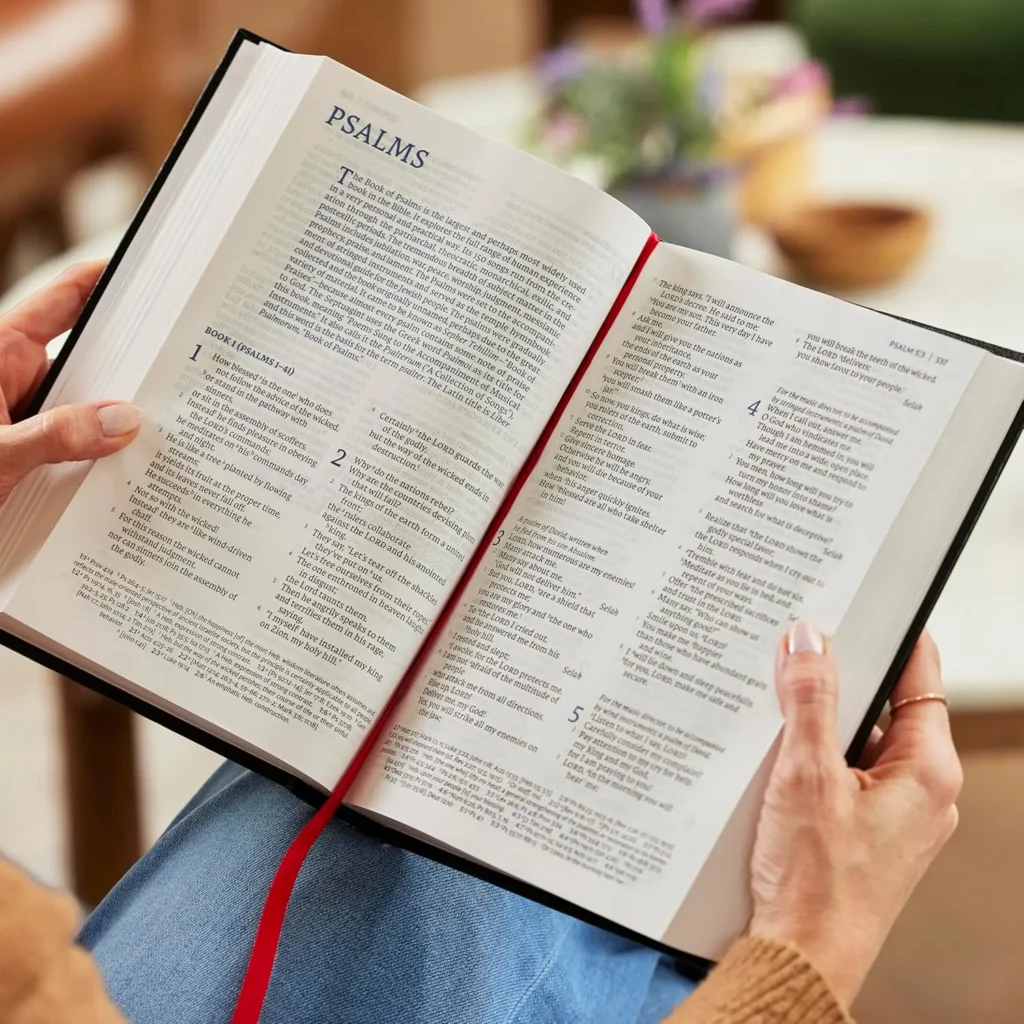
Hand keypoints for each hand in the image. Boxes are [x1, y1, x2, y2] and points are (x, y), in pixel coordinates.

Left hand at [0, 260, 139, 506]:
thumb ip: (55, 436)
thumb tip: (122, 421)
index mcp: (0, 353)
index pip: (63, 301)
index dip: (105, 281)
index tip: (151, 275)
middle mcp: (16, 379)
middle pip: (90, 359)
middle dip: (130, 367)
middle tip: (177, 371)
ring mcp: (28, 418)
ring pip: (89, 410)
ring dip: (116, 426)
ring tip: (160, 434)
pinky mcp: (34, 454)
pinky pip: (80, 448)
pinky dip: (103, 459)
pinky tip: (130, 472)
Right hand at [749, 620, 960, 1007]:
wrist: (799, 958)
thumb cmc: (814, 882)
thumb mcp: (806, 775)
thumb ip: (810, 701)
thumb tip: (808, 639)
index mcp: (927, 770)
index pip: (919, 675)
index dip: (888, 634)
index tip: (856, 602)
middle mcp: (920, 788)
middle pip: (881, 704)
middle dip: (835, 677)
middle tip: (791, 648)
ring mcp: (892, 811)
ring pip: (855, 738)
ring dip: (815, 720)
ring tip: (771, 702)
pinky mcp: (862, 828)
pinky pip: (840, 770)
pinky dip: (809, 754)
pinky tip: (769, 751)